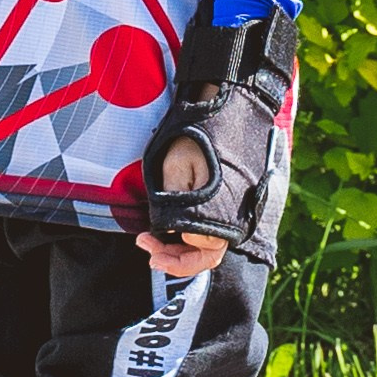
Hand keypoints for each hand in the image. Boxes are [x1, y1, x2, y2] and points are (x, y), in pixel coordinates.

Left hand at [138, 139, 226, 278]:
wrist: (218, 115)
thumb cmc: (196, 138)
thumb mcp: (177, 167)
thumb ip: (173, 202)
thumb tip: (169, 232)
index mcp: (223, 210)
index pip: (201, 248)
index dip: (172, 252)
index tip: (143, 238)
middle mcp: (233, 217)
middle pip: (208, 256)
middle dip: (176, 261)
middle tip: (148, 254)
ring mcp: (231, 214)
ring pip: (208, 248)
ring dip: (181, 253)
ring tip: (152, 245)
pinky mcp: (224, 208)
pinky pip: (209, 235)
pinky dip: (187, 241)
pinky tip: (166, 233)